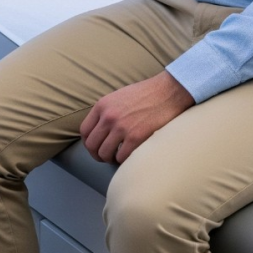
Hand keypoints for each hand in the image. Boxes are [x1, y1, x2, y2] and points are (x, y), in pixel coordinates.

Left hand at [80, 71, 194, 163]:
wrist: (167, 92)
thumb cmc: (145, 94)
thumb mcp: (118, 96)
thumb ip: (106, 111)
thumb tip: (99, 129)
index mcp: (102, 105)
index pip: (84, 130)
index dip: (88, 143)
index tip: (95, 147)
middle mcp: (108, 116)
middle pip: (92, 145)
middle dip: (97, 155)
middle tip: (105, 157)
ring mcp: (121, 127)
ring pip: (104, 154)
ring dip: (109, 159)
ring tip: (117, 158)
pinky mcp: (136, 137)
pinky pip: (121, 157)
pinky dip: (123, 161)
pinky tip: (129, 156)